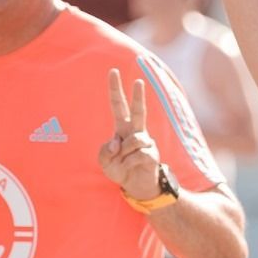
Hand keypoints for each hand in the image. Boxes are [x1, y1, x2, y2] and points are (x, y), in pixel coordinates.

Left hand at [99, 69, 162, 200]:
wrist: (138, 187)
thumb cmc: (121, 170)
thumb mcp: (104, 161)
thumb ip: (106, 150)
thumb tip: (118, 143)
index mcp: (122, 129)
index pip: (118, 105)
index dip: (115, 89)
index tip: (113, 71)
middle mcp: (136, 132)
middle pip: (137, 111)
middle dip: (137, 96)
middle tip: (139, 81)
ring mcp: (146, 142)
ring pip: (132, 142)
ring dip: (122, 156)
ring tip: (123, 164)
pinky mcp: (152, 154)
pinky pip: (136, 156)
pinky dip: (128, 165)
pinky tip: (131, 169)